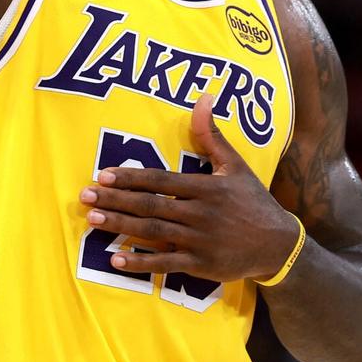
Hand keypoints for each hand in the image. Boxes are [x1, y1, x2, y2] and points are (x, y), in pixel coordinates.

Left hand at [78, 92, 298, 282]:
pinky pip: (165, 264)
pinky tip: (116, 258)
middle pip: (150, 206)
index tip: (103, 176)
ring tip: (92, 221)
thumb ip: (212, 135)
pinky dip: (141, 262)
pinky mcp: (199, 265)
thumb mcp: (236, 165)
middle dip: (115, 201)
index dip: (131, 178)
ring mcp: (198, 241)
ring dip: (120, 227)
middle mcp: (200, 213)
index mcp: (206, 187)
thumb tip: (203, 97)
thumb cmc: (252, 200)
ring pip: (153, 232)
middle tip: (85, 197)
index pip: (161, 180)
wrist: (276, 244)